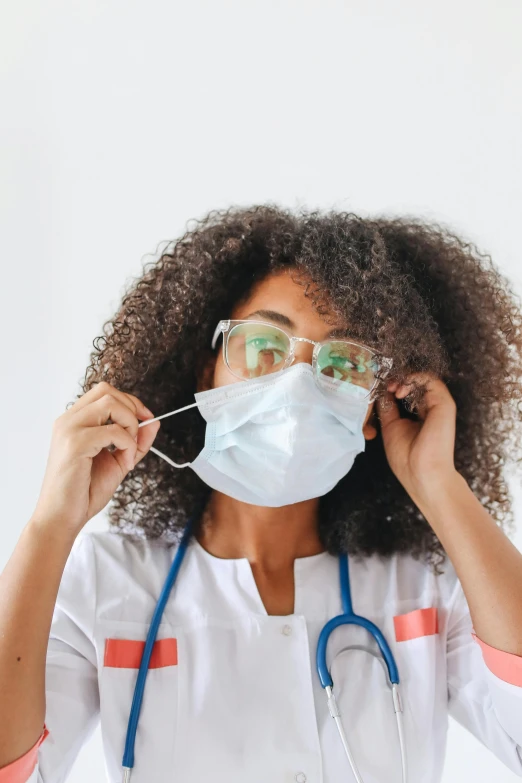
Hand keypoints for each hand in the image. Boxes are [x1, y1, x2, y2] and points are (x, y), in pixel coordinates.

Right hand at [31, 381, 160, 536]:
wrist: (62, 517)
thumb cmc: (84, 491)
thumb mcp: (119, 461)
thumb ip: (136, 441)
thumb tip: (153, 421)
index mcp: (75, 421)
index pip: (104, 392)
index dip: (130, 401)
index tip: (146, 419)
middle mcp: (68, 420)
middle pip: (107, 391)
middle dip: (132, 409)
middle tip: (138, 436)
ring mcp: (69, 429)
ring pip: (110, 403)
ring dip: (130, 425)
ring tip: (130, 451)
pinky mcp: (74, 443)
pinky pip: (113, 431)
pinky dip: (128, 445)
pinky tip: (125, 464)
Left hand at [376, 372, 457, 501]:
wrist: (422, 474)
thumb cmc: (407, 458)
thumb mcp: (391, 427)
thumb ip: (388, 408)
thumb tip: (381, 392)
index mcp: (421, 414)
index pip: (409, 390)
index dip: (394, 384)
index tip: (380, 388)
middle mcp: (432, 407)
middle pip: (416, 382)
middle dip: (398, 378)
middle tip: (384, 385)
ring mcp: (439, 405)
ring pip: (423, 378)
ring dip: (404, 378)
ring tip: (392, 389)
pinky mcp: (444, 404)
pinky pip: (431, 380)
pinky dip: (413, 379)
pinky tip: (400, 392)